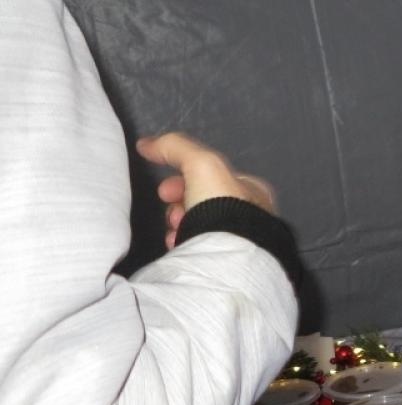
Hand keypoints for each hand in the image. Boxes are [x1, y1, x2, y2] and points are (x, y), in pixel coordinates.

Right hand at [135, 132, 275, 249]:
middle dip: (179, 204)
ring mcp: (238, 240)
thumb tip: (147, 143)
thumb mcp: (200, 163)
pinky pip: (200, 248)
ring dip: (179, 224)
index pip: (213, 178)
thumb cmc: (221, 204)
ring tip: (174, 229)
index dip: (184, 178)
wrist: (229, 253)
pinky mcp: (227, 261)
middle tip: (171, 212)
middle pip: (203, 202)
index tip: (165, 189)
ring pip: (199, 226)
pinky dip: (184, 243)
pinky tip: (178, 244)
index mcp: (252, 190)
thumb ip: (175, 148)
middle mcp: (250, 215)